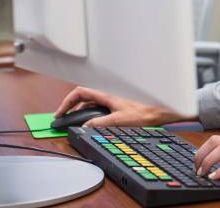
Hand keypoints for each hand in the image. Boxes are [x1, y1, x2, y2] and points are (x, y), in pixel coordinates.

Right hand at [54, 86, 191, 127]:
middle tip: (62, 119)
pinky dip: (89, 115)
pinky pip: (98, 109)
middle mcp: (108, 96)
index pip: (80, 93)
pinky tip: (89, 124)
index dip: (67, 102)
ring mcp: (112, 101)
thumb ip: (99, 124)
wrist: (159, 112)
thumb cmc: (144, 113)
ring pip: (90, 104)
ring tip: (72, 123)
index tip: (60, 113)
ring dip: (80, 112)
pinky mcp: (117, 107)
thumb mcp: (118, 121)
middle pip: (83, 98)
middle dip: (70, 107)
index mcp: (106, 95)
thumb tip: (84, 127)